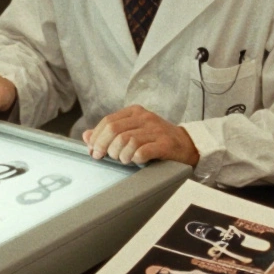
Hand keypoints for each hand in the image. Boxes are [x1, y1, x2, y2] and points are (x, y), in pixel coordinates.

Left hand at [81, 105, 198, 165]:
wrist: (187, 145)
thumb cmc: (156, 139)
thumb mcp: (132, 131)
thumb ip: (110, 133)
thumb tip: (86, 136)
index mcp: (135, 112)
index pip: (108, 121)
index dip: (96, 137)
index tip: (93, 150)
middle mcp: (145, 118)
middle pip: (114, 130)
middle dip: (105, 146)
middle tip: (105, 157)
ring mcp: (156, 130)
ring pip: (127, 141)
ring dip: (120, 154)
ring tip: (123, 160)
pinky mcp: (165, 144)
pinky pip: (143, 151)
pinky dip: (135, 158)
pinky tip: (136, 161)